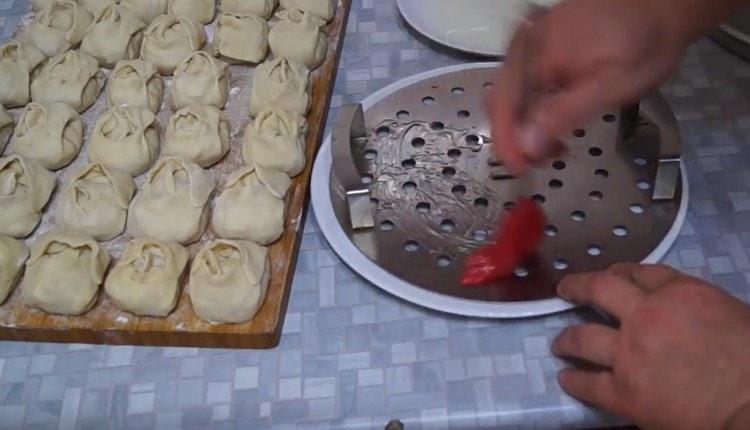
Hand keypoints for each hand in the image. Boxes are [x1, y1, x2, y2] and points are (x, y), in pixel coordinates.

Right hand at [488, 0, 686, 173]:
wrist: (665, 4)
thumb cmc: (645, 43)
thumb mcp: (609, 87)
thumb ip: (563, 114)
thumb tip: (526, 144)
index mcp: (536, 53)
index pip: (503, 106)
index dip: (507, 142)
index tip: (520, 168)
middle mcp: (526, 43)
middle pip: (502, 99)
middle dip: (515, 136)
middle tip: (539, 161)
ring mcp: (533, 39)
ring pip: (512, 91)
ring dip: (524, 123)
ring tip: (552, 145)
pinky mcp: (544, 40)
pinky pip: (525, 78)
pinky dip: (533, 104)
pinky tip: (553, 117)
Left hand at [553, 263, 749, 429]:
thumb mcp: (729, 312)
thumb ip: (694, 306)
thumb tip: (681, 311)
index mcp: (678, 293)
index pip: (640, 273)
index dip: (622, 272)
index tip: (613, 275)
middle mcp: (645, 316)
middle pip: (600, 289)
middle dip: (578, 286)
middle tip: (565, 290)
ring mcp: (629, 353)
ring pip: (583, 337)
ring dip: (567, 339)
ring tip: (558, 343)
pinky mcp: (624, 391)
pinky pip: (590, 384)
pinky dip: (575, 381)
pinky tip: (566, 378)